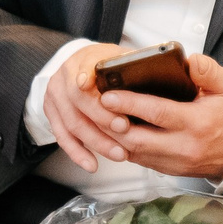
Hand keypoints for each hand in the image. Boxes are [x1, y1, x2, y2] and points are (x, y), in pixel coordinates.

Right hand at [38, 43, 130, 173]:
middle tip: (125, 130)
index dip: (87, 77)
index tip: (94, 88)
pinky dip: (77, 153)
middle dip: (102, 117)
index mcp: (84, 58)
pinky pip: (62, 137)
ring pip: (72, 122)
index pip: (84, 67)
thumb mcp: (124, 59)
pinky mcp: (52, 114)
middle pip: (78, 99)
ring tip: (119, 154)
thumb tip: (170, 70)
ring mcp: (55, 96)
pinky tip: (92, 165)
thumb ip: (136, 66)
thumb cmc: (112, 68)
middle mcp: (64, 76)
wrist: (84, 69)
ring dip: (95, 141)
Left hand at [102, 52, 222, 180]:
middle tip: (92, 105)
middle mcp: (184, 147)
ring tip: (95, 115)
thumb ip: (210, 72)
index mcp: (198, 124)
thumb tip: (190, 61)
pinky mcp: (167, 170)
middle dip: (110, 122)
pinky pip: (138, 159)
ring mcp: (174, 162)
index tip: (108, 94)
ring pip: (133, 152)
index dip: (130, 104)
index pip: (158, 113)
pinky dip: (121, 145)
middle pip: (137, 138)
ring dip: (111, 136)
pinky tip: (110, 129)